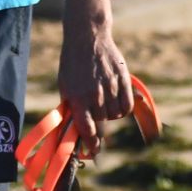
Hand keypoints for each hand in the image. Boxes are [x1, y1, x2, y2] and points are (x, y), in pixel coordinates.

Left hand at [56, 20, 131, 159]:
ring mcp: (111, 88)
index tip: (93, 152)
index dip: (91, 145)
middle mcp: (95, 96)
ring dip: (110, 115)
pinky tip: (116, 103)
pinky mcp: (123, 81)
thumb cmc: (72, 64)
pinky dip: (123, 108)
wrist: (87, 38)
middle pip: (103, 125)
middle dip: (99, 130)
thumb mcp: (65, 86)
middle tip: (97, 133)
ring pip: (115, 116)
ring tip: (102, 103)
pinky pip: (127, 106)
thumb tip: (70, 131)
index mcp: (78, 99)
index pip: (87, 130)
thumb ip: (70, 108)